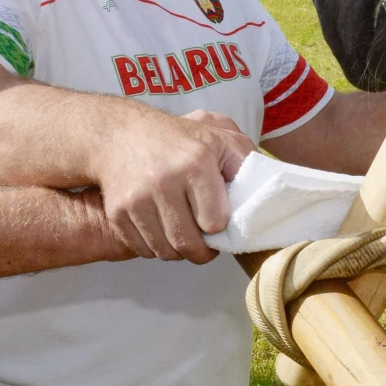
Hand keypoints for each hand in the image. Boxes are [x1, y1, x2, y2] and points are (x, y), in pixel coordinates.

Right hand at [88, 104, 254, 263]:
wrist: (120, 133)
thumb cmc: (178, 137)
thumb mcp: (219, 135)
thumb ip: (246, 159)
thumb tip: (267, 190)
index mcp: (195, 163)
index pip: (216, 223)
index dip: (219, 224)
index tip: (217, 216)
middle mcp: (164, 181)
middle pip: (189, 244)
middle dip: (202, 249)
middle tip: (204, 239)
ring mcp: (137, 199)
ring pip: (166, 252)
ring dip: (178, 249)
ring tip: (182, 230)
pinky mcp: (117, 212)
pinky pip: (143, 250)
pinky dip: (155, 246)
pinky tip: (160, 226)